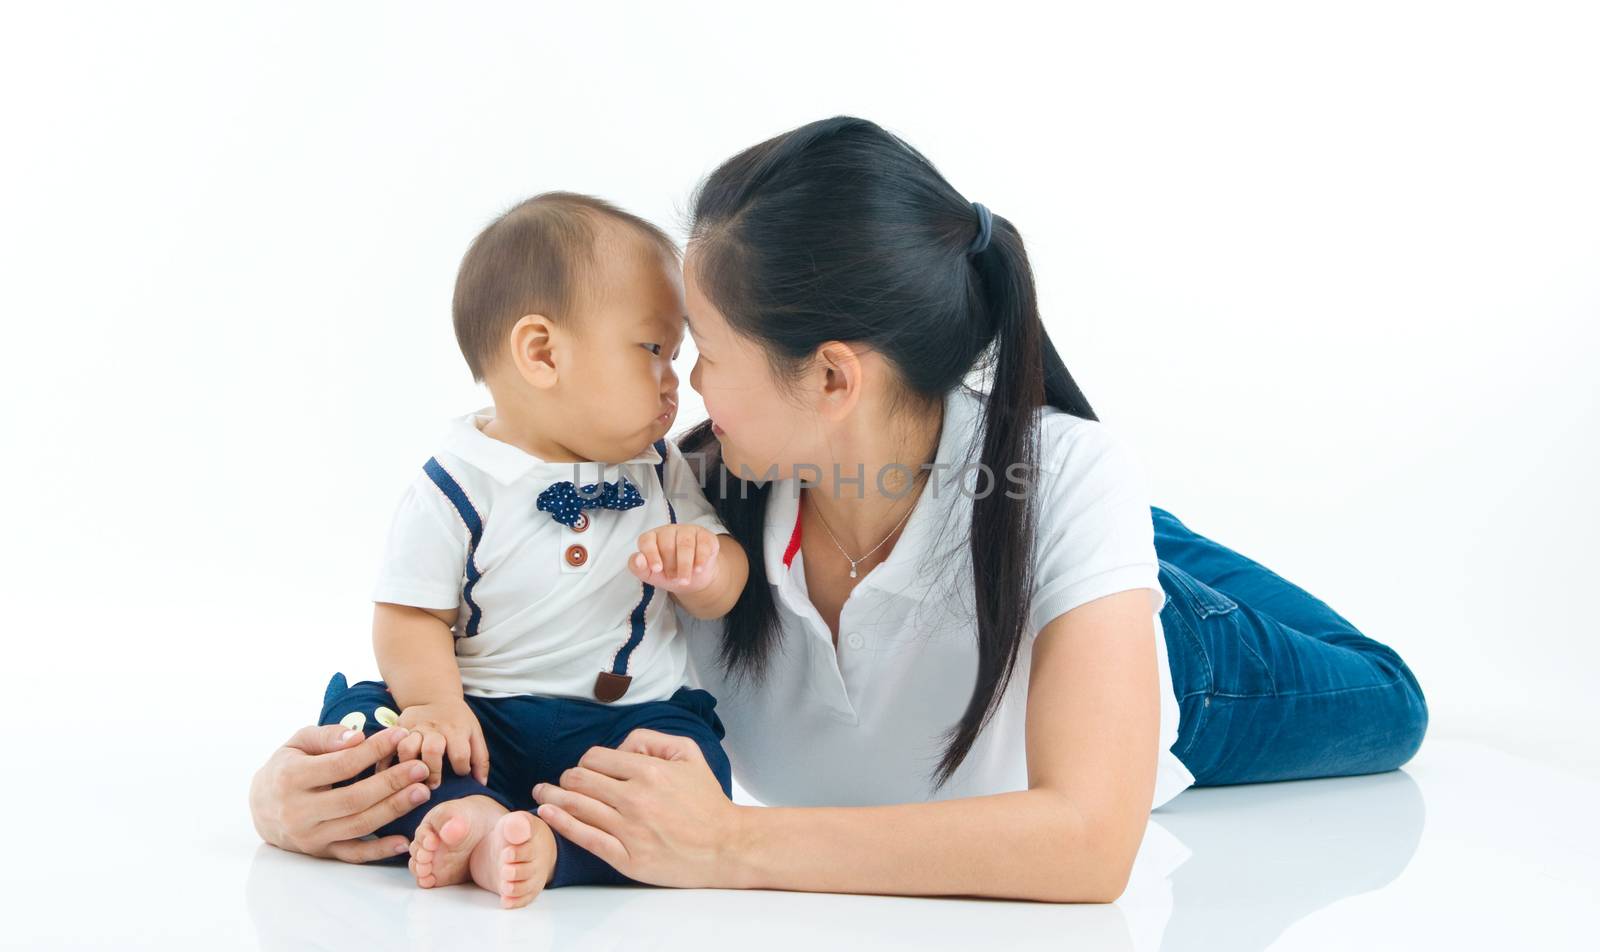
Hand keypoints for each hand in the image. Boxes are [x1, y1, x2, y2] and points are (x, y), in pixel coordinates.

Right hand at [249, 724, 432, 862]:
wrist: (261, 808)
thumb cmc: (286, 767)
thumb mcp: (298, 744)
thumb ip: (327, 737)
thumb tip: (357, 737)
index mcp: (291, 779)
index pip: (340, 765)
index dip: (373, 750)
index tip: (400, 734)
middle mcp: (298, 812)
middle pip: (353, 799)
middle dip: (391, 783)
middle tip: (421, 768)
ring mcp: (310, 836)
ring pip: (358, 826)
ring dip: (393, 810)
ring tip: (421, 792)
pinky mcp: (321, 852)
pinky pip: (353, 854)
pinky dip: (379, 851)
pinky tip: (404, 841)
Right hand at [395, 698, 488, 788]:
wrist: (434, 697)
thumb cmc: (457, 722)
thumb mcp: (475, 733)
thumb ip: (480, 759)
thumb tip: (480, 785)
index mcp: (456, 730)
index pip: (460, 754)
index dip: (462, 769)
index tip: (460, 774)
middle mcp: (434, 728)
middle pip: (432, 750)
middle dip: (433, 771)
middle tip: (434, 785)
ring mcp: (414, 728)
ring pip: (406, 747)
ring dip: (408, 766)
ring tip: (413, 778)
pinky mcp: (397, 728)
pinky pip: (387, 746)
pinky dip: (385, 761)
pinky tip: (388, 773)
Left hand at [530, 728, 742, 888]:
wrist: (725, 846)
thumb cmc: (706, 801)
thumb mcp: (689, 755)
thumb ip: (653, 739)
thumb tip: (620, 745)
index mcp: (649, 771)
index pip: (595, 758)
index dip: (585, 761)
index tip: (585, 769)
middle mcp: (635, 799)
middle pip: (579, 780)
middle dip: (566, 778)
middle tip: (559, 781)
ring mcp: (629, 830)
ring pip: (576, 807)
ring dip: (552, 797)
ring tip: (540, 793)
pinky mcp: (627, 858)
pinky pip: (585, 837)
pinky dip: (561, 823)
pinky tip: (547, 813)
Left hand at [630, 524, 719, 593]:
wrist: (693, 579)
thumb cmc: (668, 574)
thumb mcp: (650, 575)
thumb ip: (638, 567)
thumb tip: (638, 559)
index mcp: (652, 538)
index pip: (647, 540)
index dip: (651, 554)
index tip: (657, 569)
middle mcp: (668, 531)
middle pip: (668, 544)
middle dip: (671, 566)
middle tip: (675, 580)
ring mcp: (687, 531)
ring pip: (685, 544)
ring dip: (685, 565)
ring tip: (685, 580)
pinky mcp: (704, 536)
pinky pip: (703, 544)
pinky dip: (700, 559)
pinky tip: (698, 569)